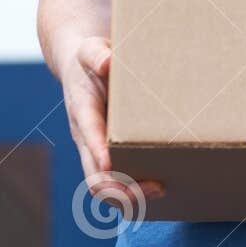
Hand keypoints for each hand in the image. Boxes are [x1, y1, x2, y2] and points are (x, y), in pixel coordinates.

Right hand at [57, 35, 162, 208]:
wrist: (82, 68)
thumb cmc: (91, 58)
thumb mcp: (91, 49)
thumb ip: (97, 54)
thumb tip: (108, 62)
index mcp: (82, 111)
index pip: (88, 134)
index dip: (97, 149)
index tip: (111, 161)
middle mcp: (87, 138)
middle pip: (95, 176)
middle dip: (121, 188)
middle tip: (157, 186)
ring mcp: (96, 150)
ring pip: (105, 187)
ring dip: (130, 197)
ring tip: (163, 190)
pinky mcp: (109, 154)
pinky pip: (116, 182)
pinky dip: (134, 193)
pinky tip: (163, 188)